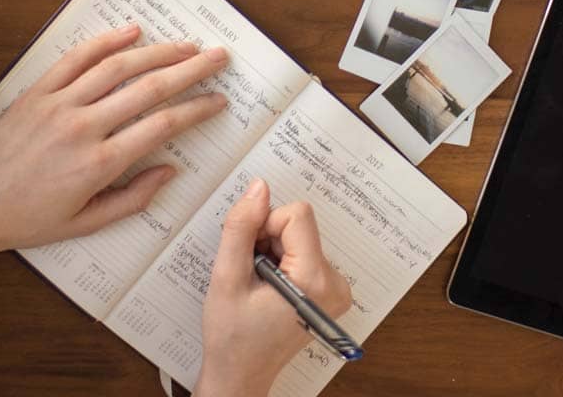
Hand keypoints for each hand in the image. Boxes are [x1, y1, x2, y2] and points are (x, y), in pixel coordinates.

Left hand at [0, 24, 228, 257]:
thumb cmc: (27, 220)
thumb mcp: (85, 224)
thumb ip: (133, 199)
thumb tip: (170, 171)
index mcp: (99, 164)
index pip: (162, 126)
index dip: (197, 110)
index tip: (218, 101)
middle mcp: (83, 128)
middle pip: (149, 88)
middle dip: (191, 70)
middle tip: (219, 57)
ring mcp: (58, 104)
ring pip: (117, 67)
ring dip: (158, 51)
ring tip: (186, 44)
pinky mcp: (37, 92)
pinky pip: (75, 59)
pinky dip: (105, 41)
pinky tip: (132, 32)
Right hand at [197, 179, 352, 396]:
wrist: (241, 374)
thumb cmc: (232, 336)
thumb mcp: (226, 278)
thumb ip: (241, 228)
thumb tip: (259, 187)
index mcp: (315, 280)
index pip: (297, 215)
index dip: (265, 226)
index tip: (250, 255)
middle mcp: (335, 283)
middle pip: (299, 225)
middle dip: (268, 240)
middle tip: (250, 274)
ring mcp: (336, 289)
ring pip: (299, 237)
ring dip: (273, 251)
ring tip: (258, 285)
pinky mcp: (330, 290)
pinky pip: (305, 252)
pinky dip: (282, 262)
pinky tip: (268, 288)